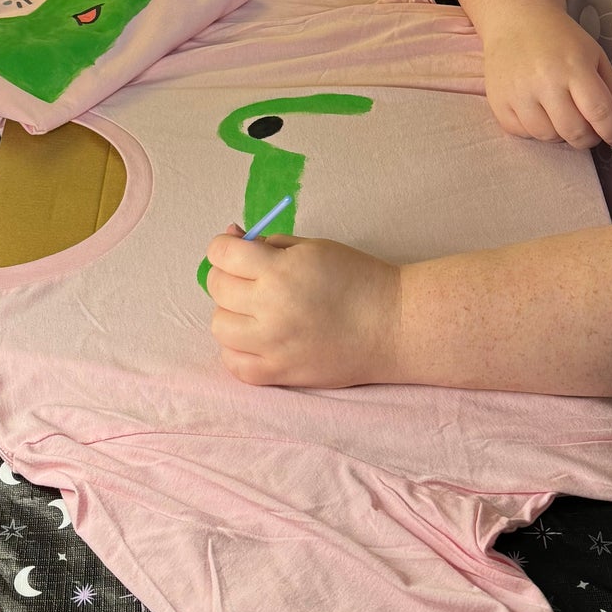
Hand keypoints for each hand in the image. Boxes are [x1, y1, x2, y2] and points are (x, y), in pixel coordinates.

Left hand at [204, 227, 402, 387]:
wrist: (394, 325)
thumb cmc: (359, 279)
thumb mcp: (314, 248)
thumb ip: (271, 244)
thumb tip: (232, 238)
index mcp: (281, 270)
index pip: (222, 253)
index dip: (224, 246)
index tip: (233, 249)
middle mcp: (271, 307)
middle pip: (217, 287)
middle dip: (227, 275)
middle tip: (248, 277)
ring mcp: (273, 344)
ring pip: (219, 326)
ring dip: (230, 313)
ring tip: (253, 310)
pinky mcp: (280, 373)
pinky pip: (234, 364)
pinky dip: (237, 350)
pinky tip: (255, 338)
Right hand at [483, 9, 611, 148]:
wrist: (517, 19)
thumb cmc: (561, 39)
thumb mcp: (595, 56)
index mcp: (575, 67)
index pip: (598, 112)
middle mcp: (545, 81)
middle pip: (574, 131)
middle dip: (589, 138)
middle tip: (591, 132)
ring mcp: (518, 93)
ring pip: (547, 137)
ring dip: (561, 135)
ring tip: (563, 118)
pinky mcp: (499, 101)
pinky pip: (522, 133)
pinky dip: (535, 131)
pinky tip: (540, 115)